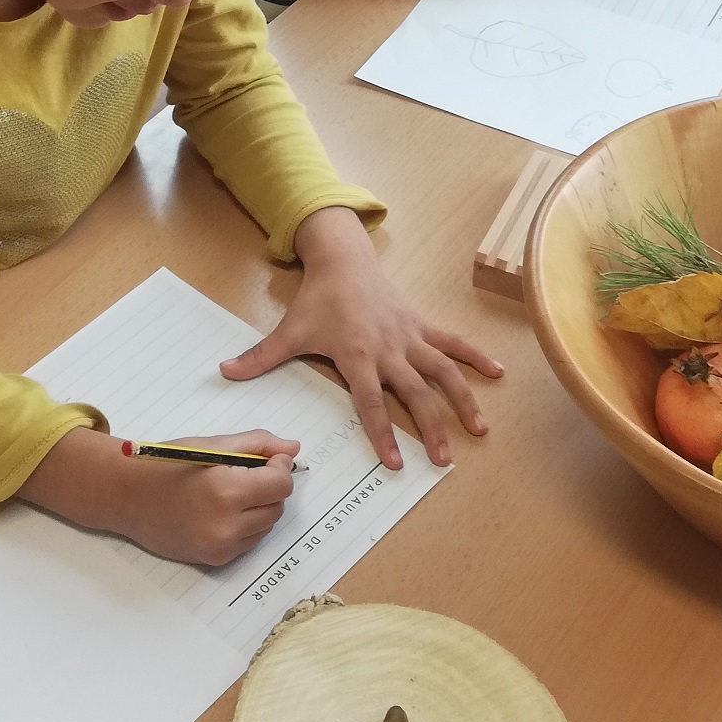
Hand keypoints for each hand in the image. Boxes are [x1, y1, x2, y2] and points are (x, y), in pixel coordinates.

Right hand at [21, 427, 297, 566]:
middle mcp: (227, 524)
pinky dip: (245, 525)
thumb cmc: (165, 464)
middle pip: (277, 506)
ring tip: (231, 490)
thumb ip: (256, 444)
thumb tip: (293, 448)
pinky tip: (221, 510)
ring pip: (266, 526)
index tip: (268, 458)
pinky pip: (249, 542)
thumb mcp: (211, 445)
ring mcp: (220, 546)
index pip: (281, 483)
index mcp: (227, 490)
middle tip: (246, 472)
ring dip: (260, 507)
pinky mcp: (215, 560)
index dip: (279, 466)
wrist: (125, 496)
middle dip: (270, 487)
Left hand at [220, 207, 501, 468]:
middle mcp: (389, 348)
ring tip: (479, 427)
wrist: (342, 258)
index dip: (382, 432)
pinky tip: (498, 372)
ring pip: (442, 370)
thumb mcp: (289, 329)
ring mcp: (409, 335)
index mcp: (358, 355)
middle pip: (414, 392)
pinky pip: (452, 342)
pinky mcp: (421, 324)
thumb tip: (224, 373)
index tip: (395, 463)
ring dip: (462, 398)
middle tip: (443, 459)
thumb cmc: (317, 299)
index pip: (371, 401)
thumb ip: (260, 357)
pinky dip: (475, 356)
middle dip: (430, 427)